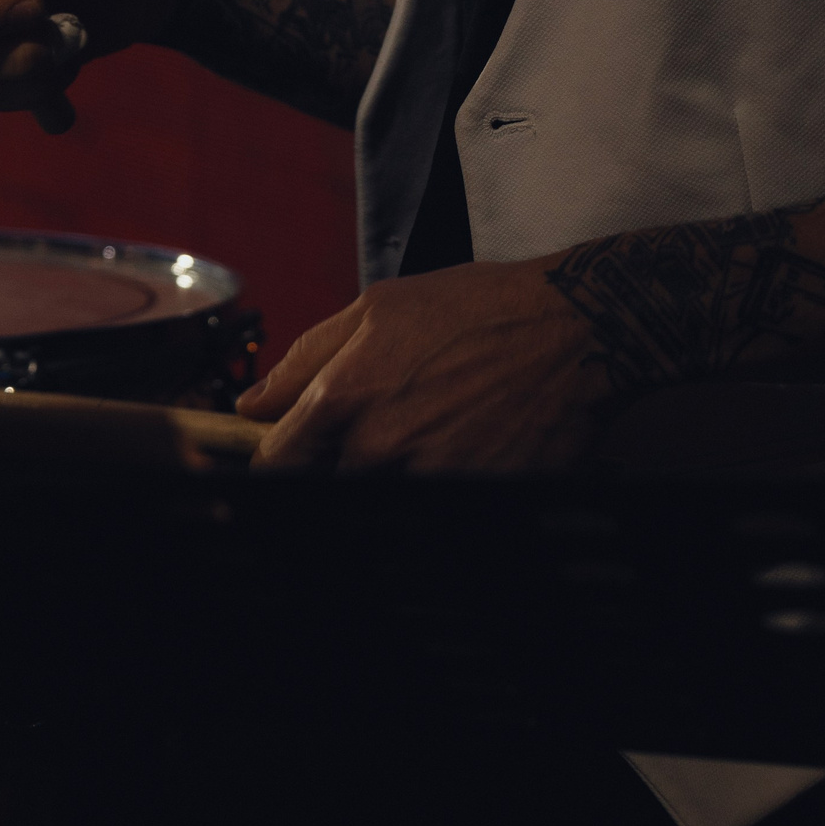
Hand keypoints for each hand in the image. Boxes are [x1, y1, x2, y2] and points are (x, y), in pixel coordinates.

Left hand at [236, 262, 608, 472]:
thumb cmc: (475, 310)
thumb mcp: (377, 308)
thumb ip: (306, 358)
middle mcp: (381, 449)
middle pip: (325, 493)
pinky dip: (433, 493)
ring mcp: (429, 482)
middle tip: (372, 434)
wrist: (569, 333)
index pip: (278, 464)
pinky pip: (431, 517)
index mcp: (347, 397)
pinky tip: (455, 453)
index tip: (285, 459)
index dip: (276, 463)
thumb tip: (255, 403)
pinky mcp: (474, 501)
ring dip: (385, 483)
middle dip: (334, 471)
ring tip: (422, 437)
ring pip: (377, 506)